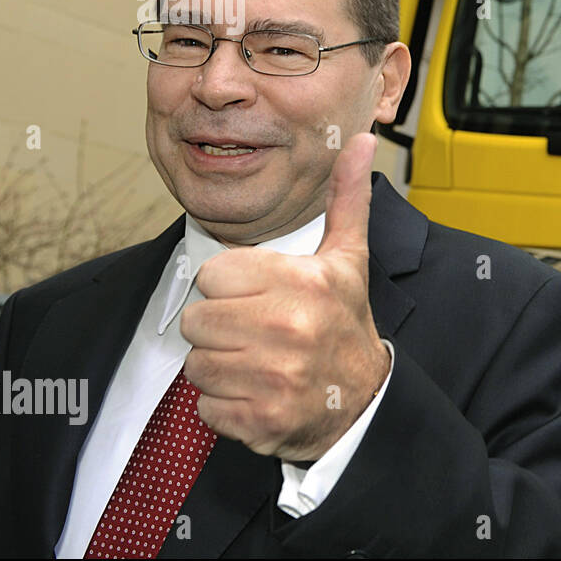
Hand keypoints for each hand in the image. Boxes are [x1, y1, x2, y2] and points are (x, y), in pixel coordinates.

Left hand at [181, 132, 391, 461]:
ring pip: (197, 364)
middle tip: (258, 334)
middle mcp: (290, 328)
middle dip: (221, 329)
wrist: (362, 402)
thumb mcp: (348, 259)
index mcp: (304, 283)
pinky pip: (206, 407)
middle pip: (197, 320)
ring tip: (259, 364)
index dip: (232, 288)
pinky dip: (226, 407)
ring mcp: (276, 378)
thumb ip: (345, 197)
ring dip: (221, 368)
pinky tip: (259, 395)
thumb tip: (363, 139)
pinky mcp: (261, 420)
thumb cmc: (345, 323)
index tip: (263, 298)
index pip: (213, 275)